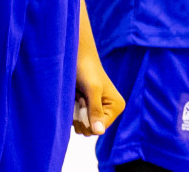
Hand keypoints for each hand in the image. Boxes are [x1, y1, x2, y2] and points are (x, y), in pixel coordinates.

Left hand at [73, 0, 124, 135]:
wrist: (74, 55)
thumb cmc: (86, 69)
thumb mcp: (92, 89)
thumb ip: (95, 110)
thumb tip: (98, 132)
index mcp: (116, 106)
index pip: (100, 129)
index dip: (88, 120)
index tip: (83, 102)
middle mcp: (109, 111)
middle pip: (91, 130)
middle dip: (81, 117)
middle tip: (80, 97)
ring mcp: (97, 110)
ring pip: (82, 127)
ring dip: (75, 114)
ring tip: (77, 96)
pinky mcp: (86, 108)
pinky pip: (77, 120)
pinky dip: (72, 111)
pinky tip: (74, 98)